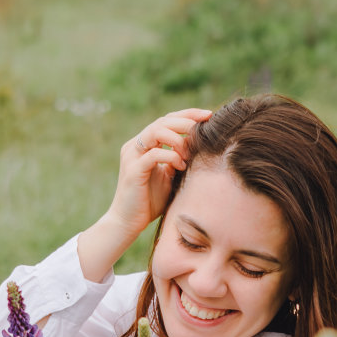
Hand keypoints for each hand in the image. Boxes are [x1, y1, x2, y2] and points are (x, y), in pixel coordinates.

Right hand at [104, 108, 212, 242]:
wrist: (129, 222)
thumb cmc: (149, 201)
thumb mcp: (168, 175)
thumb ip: (177, 159)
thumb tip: (199, 146)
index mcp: (143, 145)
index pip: (166, 121)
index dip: (187, 115)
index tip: (208, 116)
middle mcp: (135, 146)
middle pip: (162, 121)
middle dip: (186, 121)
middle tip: (205, 125)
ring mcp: (132, 156)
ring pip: (156, 131)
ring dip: (178, 138)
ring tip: (190, 151)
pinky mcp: (133, 170)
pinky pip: (154, 154)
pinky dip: (171, 156)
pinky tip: (181, 165)